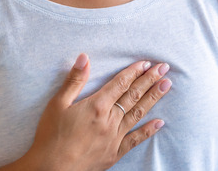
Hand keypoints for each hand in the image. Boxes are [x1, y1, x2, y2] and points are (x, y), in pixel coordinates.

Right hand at [7, 54, 171, 170]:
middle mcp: (110, 119)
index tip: (147, 63)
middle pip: (134, 95)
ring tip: (166, 85)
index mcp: (97, 105)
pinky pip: (136, 139)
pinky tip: (160, 122)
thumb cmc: (50, 137)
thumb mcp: (57, 104)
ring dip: (154, 98)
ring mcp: (115, 137)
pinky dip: (148, 130)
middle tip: (164, 68)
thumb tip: (85, 57)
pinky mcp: (115, 152)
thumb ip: (74, 81)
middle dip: (150, 80)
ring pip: (139, 113)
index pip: (121, 83)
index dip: (134, 72)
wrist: (50, 170)